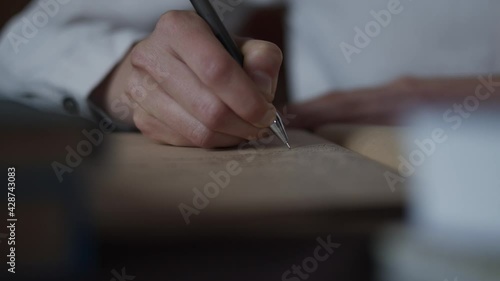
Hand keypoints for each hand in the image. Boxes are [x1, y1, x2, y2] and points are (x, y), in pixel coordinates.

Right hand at [91, 11, 282, 147]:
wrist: (163, 63)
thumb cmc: (207, 55)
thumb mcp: (239, 45)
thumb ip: (262, 59)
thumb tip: (263, 90)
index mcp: (178, 29)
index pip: (217, 70)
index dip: (248, 99)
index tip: (266, 112)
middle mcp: (151, 56)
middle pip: (209, 107)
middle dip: (243, 124)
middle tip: (260, 126)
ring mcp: (141, 90)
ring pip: (198, 131)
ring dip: (230, 137)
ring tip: (244, 129)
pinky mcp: (141, 117)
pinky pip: (186, 142)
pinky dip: (212, 142)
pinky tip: (222, 131)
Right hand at [287, 76, 495, 128]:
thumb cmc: (480, 117)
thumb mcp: (445, 130)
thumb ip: (407, 136)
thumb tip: (372, 150)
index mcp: (399, 98)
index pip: (344, 104)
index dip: (313, 111)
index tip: (287, 119)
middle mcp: (396, 90)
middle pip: (342, 99)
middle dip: (310, 108)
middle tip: (281, 121)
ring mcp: (403, 90)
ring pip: (354, 99)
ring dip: (326, 109)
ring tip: (300, 120)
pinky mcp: (410, 94)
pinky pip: (368, 102)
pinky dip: (346, 110)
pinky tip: (340, 121)